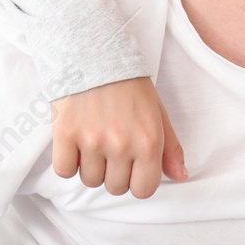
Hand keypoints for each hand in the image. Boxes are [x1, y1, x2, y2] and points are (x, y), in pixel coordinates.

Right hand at [51, 77, 187, 196]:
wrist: (95, 53)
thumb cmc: (129, 84)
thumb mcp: (158, 112)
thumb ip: (170, 148)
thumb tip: (180, 177)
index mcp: (148, 141)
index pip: (143, 190)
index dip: (137, 180)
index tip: (132, 165)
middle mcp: (121, 145)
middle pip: (115, 188)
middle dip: (114, 172)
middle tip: (111, 145)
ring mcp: (92, 141)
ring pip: (90, 180)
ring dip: (91, 166)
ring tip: (94, 138)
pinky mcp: (65, 134)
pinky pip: (64, 170)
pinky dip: (68, 161)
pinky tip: (76, 141)